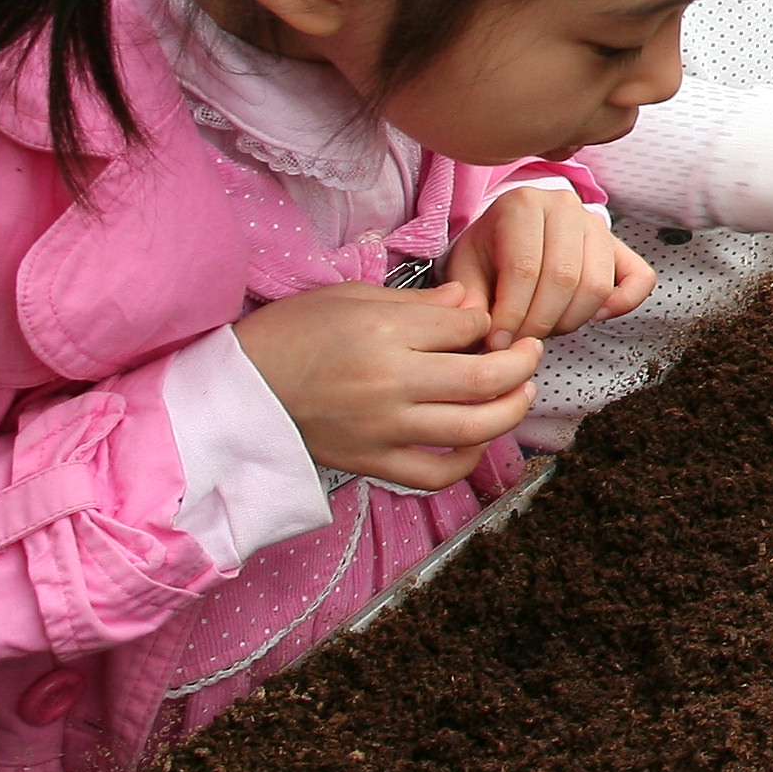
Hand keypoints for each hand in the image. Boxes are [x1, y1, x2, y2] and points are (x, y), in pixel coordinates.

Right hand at [234, 282, 541, 488]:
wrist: (240, 391)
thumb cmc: (292, 333)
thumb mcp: (350, 297)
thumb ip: (417, 303)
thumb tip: (469, 304)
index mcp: (383, 332)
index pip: (464, 326)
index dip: (486, 322)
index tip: (484, 323)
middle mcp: (390, 383)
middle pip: (483, 377)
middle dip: (521, 363)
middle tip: (531, 354)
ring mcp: (383, 428)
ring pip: (471, 427)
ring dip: (510, 410)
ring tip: (521, 394)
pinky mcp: (373, 462)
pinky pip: (436, 474)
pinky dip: (466, 462)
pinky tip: (477, 441)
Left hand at [436, 185, 648, 345]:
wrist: (509, 232)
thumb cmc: (489, 251)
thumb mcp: (465, 268)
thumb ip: (468, 299)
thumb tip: (483, 329)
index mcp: (523, 204)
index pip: (524, 267)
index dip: (512, 314)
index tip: (499, 341)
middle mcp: (564, 207)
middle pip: (563, 278)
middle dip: (540, 322)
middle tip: (521, 341)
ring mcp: (597, 224)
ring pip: (596, 284)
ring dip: (571, 320)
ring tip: (546, 328)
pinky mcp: (620, 245)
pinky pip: (639, 278)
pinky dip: (622, 304)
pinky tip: (595, 316)